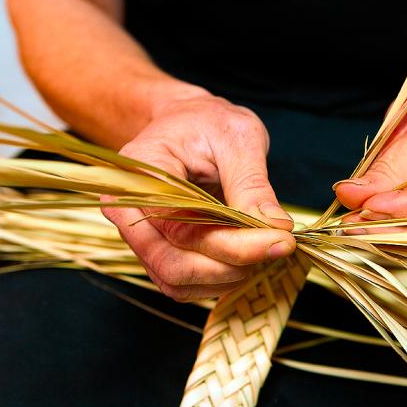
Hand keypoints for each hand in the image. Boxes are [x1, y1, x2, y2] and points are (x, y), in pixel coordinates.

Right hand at [102, 93, 294, 300]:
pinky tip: (245, 256)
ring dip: (226, 276)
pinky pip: (183, 284)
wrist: (187, 123)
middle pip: (172, 263)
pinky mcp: (155, 252)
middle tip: (278, 247)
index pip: (178, 226)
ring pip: (177, 281)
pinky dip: (218, 279)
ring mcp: (138, 236)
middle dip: (230, 265)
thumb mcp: (238, 138)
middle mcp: (126, 210)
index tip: (280, 240)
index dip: (232, 243)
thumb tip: (276, 227)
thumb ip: (251, 184)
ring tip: (263, 246)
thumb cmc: (207, 123)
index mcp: (137, 174)